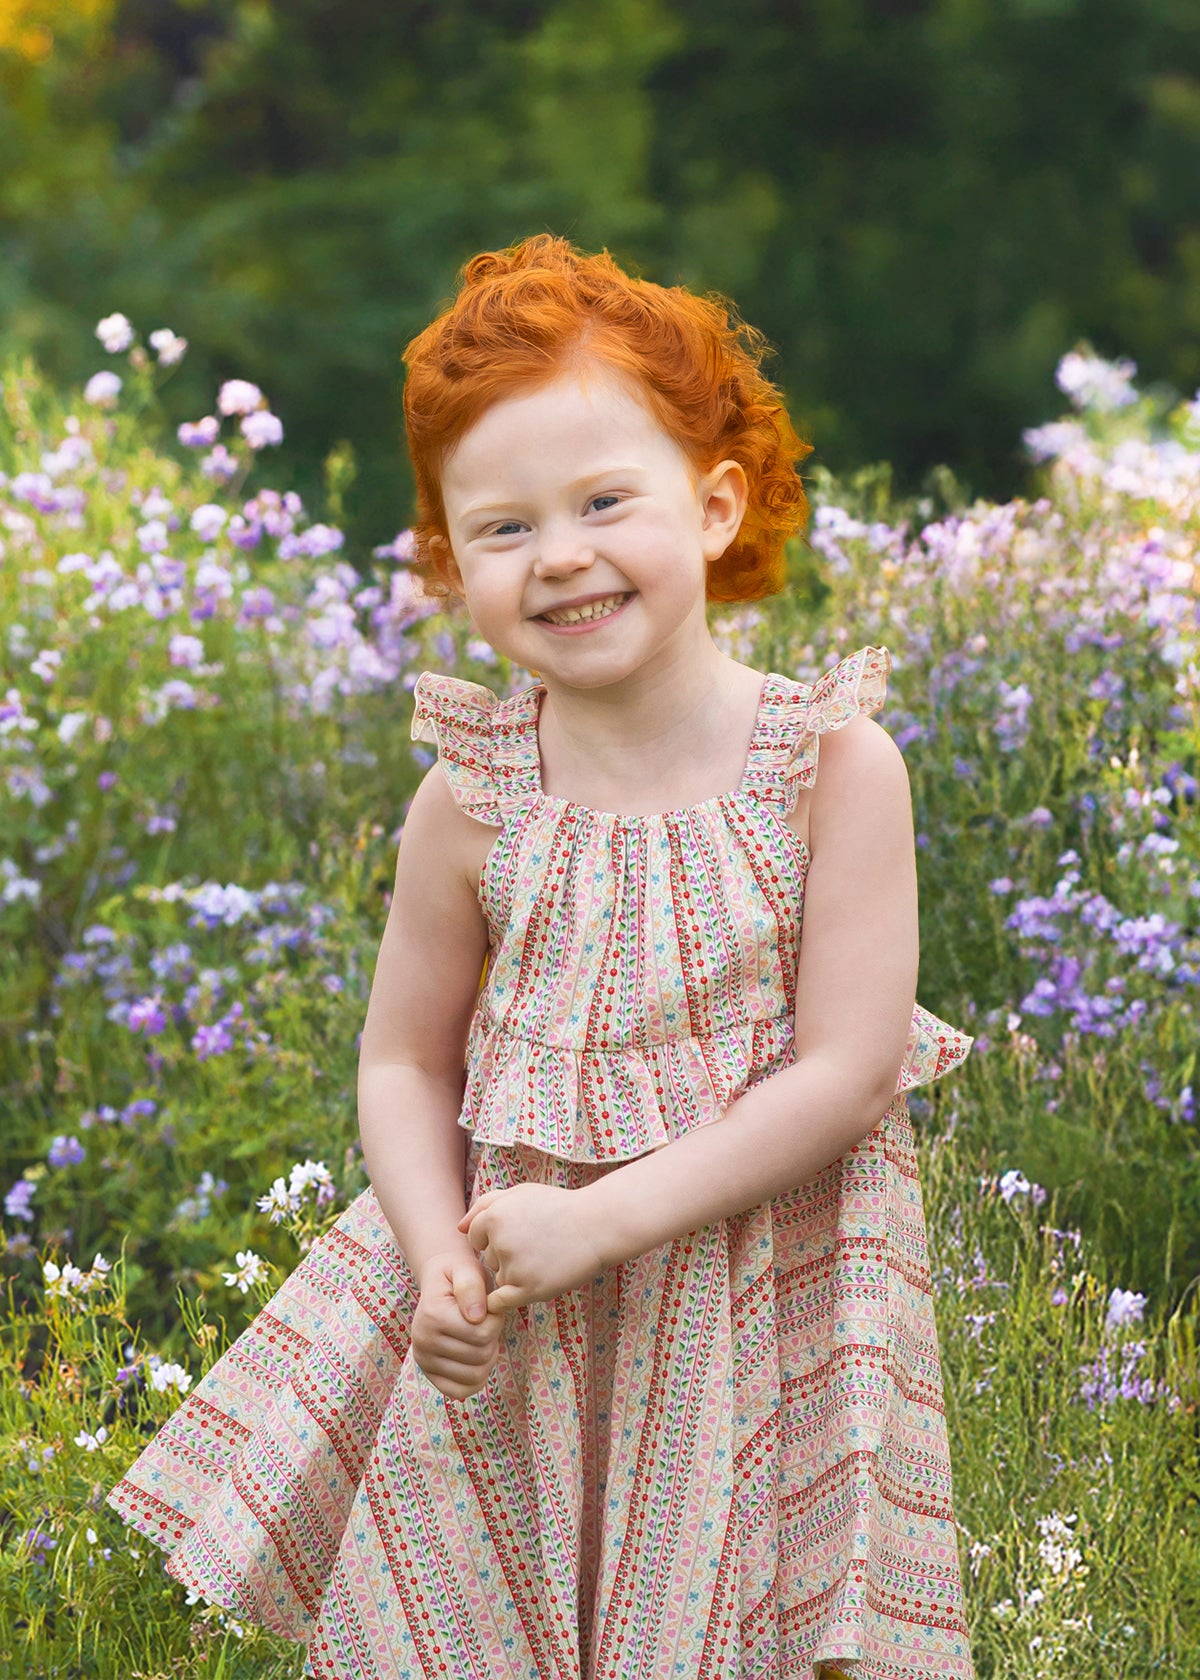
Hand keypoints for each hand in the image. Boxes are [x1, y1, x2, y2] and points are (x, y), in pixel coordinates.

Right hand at [409, 1249, 506, 1400]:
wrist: (439, 1281)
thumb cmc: (458, 1275)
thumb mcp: (467, 1269)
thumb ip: (471, 1286)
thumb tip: (476, 1316)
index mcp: (433, 1316)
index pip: (482, 1334)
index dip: (496, 1320)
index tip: (489, 1307)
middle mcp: (423, 1341)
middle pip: (480, 1356)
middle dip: (492, 1338)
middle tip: (485, 1322)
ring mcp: (423, 1360)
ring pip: (475, 1376)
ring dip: (486, 1357)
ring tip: (480, 1336)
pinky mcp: (429, 1374)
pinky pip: (460, 1391)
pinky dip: (475, 1378)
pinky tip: (475, 1357)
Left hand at [457, 1183, 605, 1312]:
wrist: (597, 1226)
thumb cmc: (558, 1208)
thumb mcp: (521, 1193)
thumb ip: (485, 1204)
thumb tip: (458, 1227)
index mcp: (494, 1216)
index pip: (475, 1237)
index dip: (495, 1236)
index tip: (520, 1233)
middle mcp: (500, 1242)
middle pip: (490, 1258)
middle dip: (507, 1254)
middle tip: (538, 1244)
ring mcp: (514, 1268)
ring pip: (500, 1278)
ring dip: (516, 1274)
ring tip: (546, 1258)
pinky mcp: (528, 1290)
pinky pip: (501, 1302)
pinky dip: (510, 1297)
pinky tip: (531, 1283)